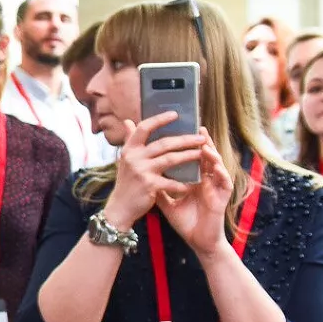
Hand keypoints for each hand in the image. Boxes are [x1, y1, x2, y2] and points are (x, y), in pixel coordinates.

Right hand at [105, 113, 207, 229]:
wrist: (120, 207)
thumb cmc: (127, 182)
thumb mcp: (125, 160)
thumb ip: (129, 140)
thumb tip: (128, 121)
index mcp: (129, 149)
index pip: (144, 128)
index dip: (160, 119)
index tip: (175, 114)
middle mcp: (134, 158)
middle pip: (163, 143)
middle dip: (185, 139)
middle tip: (201, 138)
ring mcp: (141, 171)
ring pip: (170, 159)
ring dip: (189, 156)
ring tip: (202, 154)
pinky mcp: (149, 186)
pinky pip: (172, 182)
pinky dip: (183, 183)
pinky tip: (192, 183)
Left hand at [157, 134, 231, 258]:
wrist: (198, 241)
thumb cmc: (186, 221)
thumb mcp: (167, 202)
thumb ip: (158, 187)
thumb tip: (143, 175)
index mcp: (195, 179)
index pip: (191, 158)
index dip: (186, 145)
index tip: (178, 131)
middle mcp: (207, 181)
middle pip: (205, 157)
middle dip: (201, 142)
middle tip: (196, 127)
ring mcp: (216, 188)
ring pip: (217, 166)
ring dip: (212, 154)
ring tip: (204, 143)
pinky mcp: (223, 198)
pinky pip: (224, 183)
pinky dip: (221, 174)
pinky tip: (216, 167)